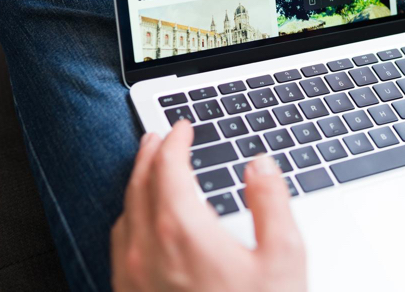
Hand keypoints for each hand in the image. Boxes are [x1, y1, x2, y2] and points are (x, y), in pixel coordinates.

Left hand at [111, 119, 306, 291]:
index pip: (168, 167)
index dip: (175, 140)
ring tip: (149, 170)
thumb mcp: (284, 258)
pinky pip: (119, 246)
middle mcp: (148, 251)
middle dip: (149, 154)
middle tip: (160, 136)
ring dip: (136, 183)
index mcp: (183, 231)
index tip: (184, 127)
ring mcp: (133, 278)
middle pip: (139, 185)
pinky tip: (141, 222)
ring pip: (124, 214)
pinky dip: (129, 217)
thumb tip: (260, 166)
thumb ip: (271, 202)